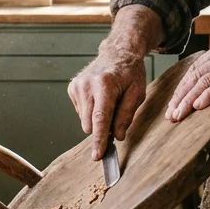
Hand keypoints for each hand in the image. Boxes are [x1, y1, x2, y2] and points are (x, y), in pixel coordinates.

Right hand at [68, 45, 147, 160]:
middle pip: (90, 123)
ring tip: (108, 102)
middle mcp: (86, 84)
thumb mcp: (137, 93)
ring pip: (84, 120)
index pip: (100, 118)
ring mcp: (77, 85)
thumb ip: (126, 115)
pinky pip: (81, 112)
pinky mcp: (72, 88)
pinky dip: (91, 111)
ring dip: (97, 119)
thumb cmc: (130, 73)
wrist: (117, 52)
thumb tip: (116, 136)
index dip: (99, 140)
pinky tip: (99, 98)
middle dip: (102, 128)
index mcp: (105, 85)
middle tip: (116, 115)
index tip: (96, 156)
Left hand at [166, 32, 209, 121]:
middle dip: (179, 97)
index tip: (174, 102)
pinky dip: (206, 96)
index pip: (196, 68)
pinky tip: (197, 107)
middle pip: (194, 75)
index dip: (182, 87)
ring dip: (187, 101)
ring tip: (178, 117)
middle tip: (169, 115)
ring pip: (202, 82)